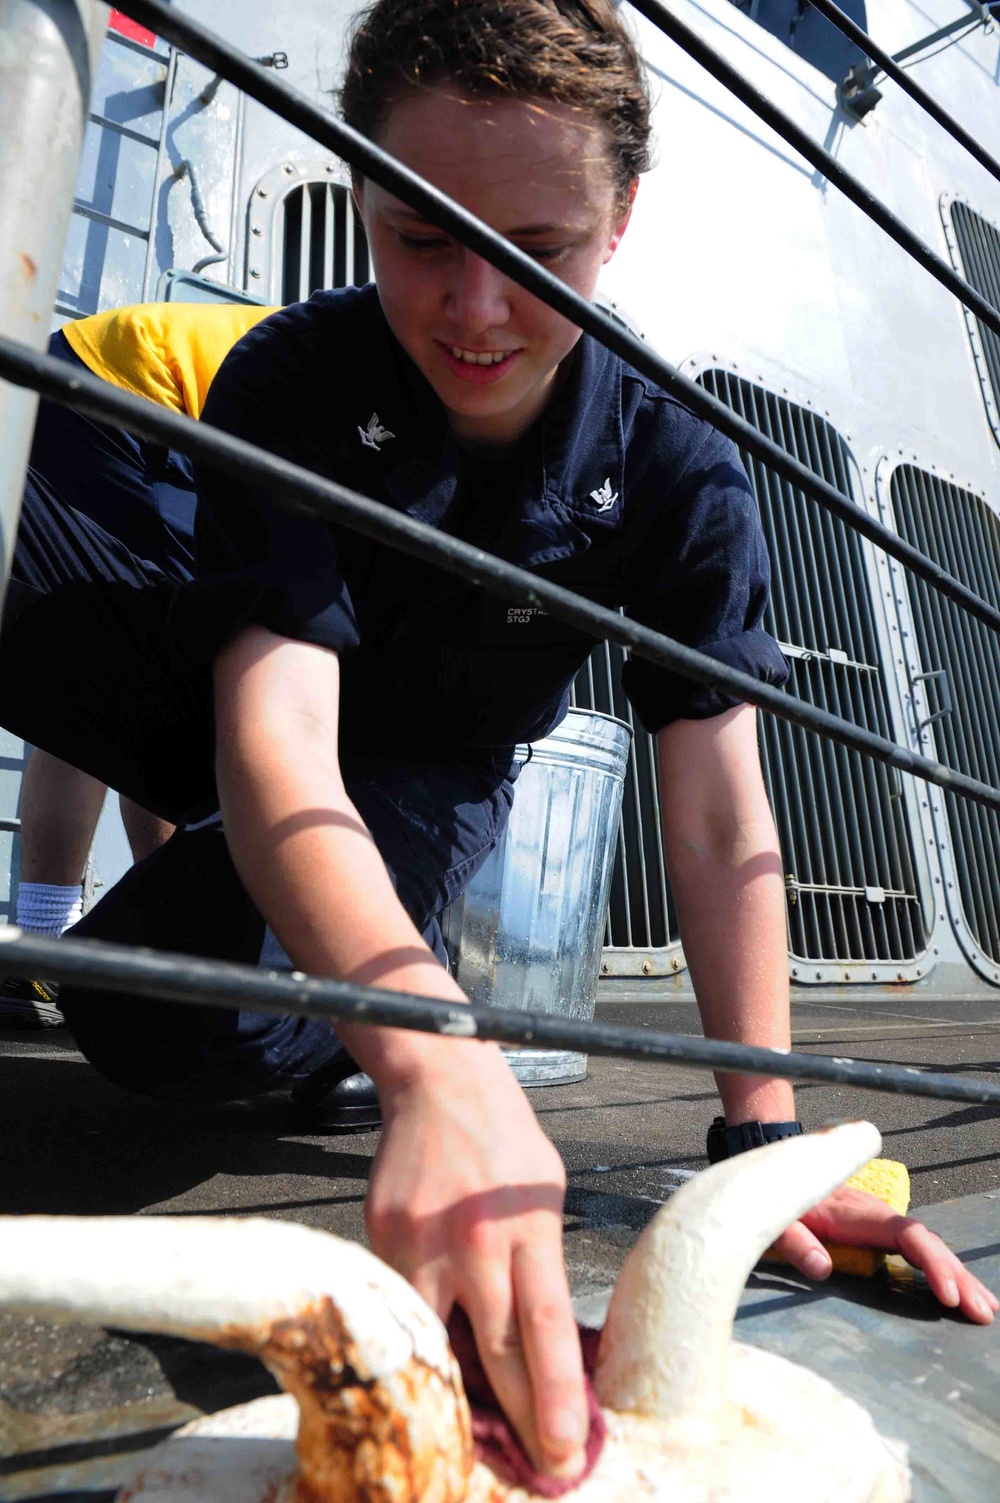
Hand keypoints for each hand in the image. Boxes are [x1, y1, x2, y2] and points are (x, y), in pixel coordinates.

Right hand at [364, 1038, 588, 1479]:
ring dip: (460, 1388)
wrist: (439, 1080)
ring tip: (482, 1425)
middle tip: (536, 1469)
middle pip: (493, 1353)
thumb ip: (546, 1263)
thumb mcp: (547, 1194)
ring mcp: (420, 1243)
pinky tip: (441, 1351)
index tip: (568, 1451)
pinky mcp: (381, 1238)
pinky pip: (403, 1306)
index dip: (557, 1396)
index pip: (545, 1329)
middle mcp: (473, 1242)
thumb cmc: (505, 1141)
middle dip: (517, 1420)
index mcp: (527, 1229)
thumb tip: (553, 1344)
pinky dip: (425, 1334)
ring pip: (437, 1342)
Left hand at [770, 1185, 998, 1322]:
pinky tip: (957, 1288)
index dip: (932, 1263)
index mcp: (855, 1213)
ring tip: (984, 1306)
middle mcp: (875, 1213)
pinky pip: (915, 1247)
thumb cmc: (774, 1194)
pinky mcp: (876, 1227)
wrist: (774, 1166)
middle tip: (983, 1312)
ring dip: (957, 1273)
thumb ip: (793, 1240)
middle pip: (927, 1242)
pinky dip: (940, 1267)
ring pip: (927, 1244)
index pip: (906, 1235)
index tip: (947, 1295)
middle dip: (957, 1276)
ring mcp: (879, 1219)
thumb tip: (821, 1269)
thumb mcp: (774, 1218)